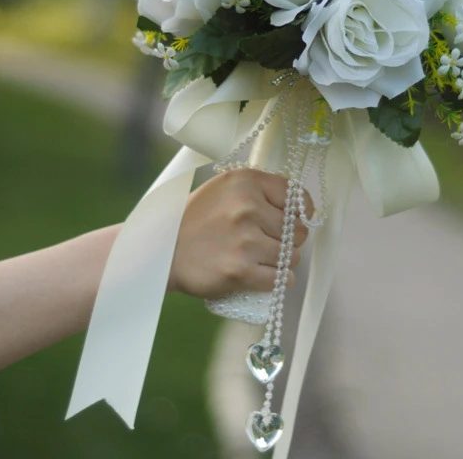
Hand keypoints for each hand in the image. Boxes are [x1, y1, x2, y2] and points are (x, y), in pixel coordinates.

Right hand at [169, 169, 311, 298]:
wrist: (162, 250)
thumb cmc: (196, 218)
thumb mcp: (225, 188)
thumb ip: (259, 190)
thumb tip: (298, 205)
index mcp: (246, 182)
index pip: (296, 196)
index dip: (300, 211)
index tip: (294, 219)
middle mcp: (248, 207)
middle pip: (297, 230)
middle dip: (290, 239)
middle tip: (272, 242)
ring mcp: (245, 241)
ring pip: (291, 256)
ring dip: (284, 261)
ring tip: (266, 259)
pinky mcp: (240, 271)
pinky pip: (280, 278)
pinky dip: (279, 280)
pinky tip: (269, 276)